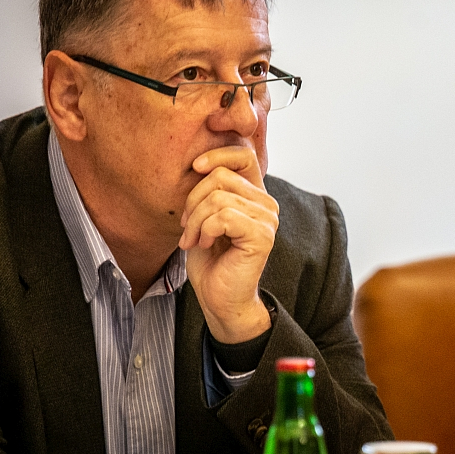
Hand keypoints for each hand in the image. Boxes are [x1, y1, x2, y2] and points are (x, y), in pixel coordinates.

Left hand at [180, 146, 278, 342]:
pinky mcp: (262, 236)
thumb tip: (198, 161)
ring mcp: (268, 219)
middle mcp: (267, 203)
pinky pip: (223, 217)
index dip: (217, 154)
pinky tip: (205, 244)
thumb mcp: (204, 216)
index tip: (194, 167)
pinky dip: (205, 231)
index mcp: (255, 194)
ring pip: (218, 198)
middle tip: (186, 227)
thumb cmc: (211, 260)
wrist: (219, 299)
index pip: (243, 155)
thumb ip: (210, 190)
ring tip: (193, 240)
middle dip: (193, 201)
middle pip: (221, 176)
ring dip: (195, 221)